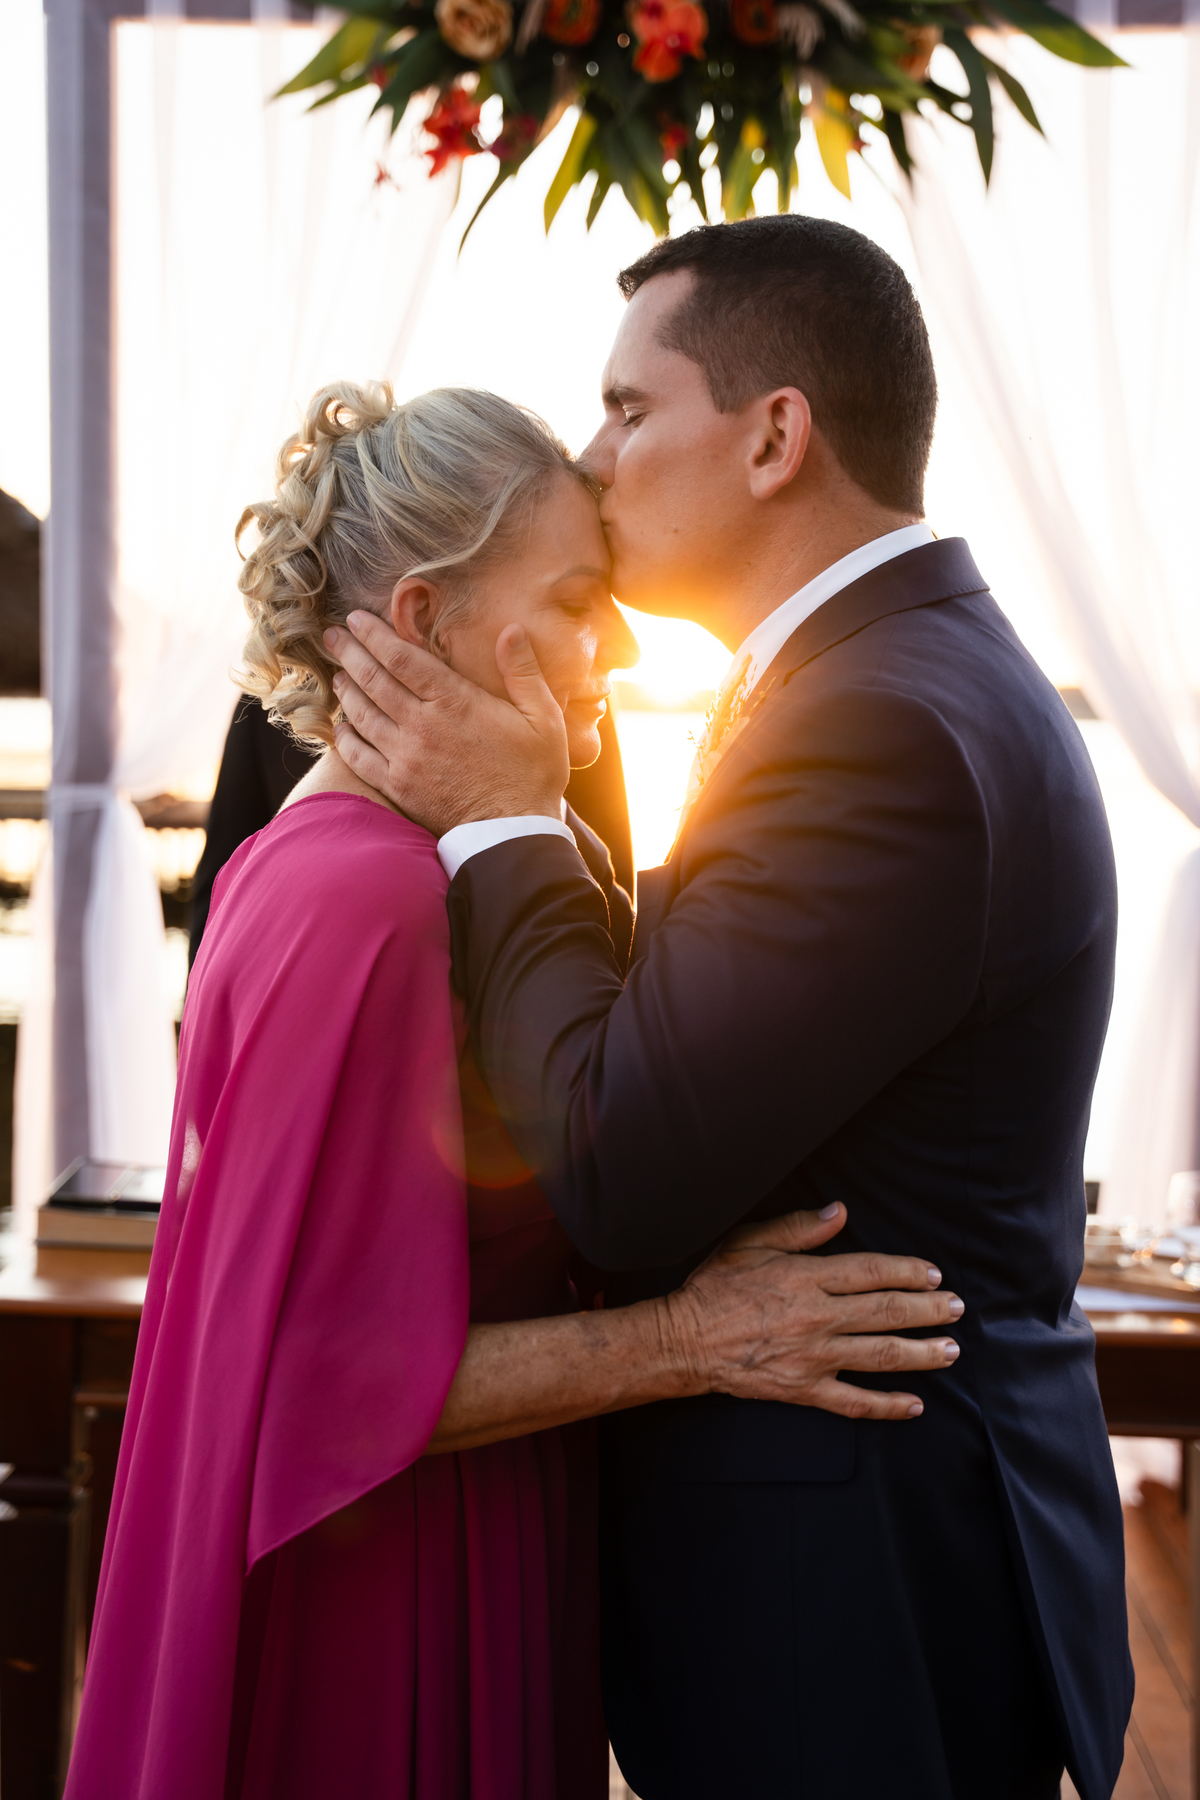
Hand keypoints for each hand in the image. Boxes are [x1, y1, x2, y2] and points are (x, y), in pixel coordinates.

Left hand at [324, 612, 568, 834]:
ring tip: (337, 674)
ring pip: (361, 714)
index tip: (356, 618)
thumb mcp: (543, 718)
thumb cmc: (533, 775)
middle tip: (333, 636)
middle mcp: (421, 725)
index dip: (375, 634)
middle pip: (373, 679)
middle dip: (350, 652)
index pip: (402, 657)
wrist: (513, 835)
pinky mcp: (397, 787)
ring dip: (345, 690)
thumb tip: (512, 629)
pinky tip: (340, 726)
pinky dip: (345, 738)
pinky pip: (359, 756)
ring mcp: (405, 758)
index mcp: (454, 702)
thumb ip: (523, 671)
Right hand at [666, 1203, 962, 1420]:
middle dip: (928, 1309)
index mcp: (805, 1277)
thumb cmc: (715, 1288)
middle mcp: (816, 1317)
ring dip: (921, 1353)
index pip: (870, 1271)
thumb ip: (797, 1228)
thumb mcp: (749, 1242)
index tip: (932, 1274)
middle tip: (957, 1308)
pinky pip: (854, 1402)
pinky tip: (915, 1405)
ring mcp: (813, 1356)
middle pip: (885, 1312)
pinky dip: (887, 1406)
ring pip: (879, 1355)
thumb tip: (839, 1213)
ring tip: (951, 1349)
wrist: (685, 1341)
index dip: (907, 1271)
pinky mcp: (804, 1389)